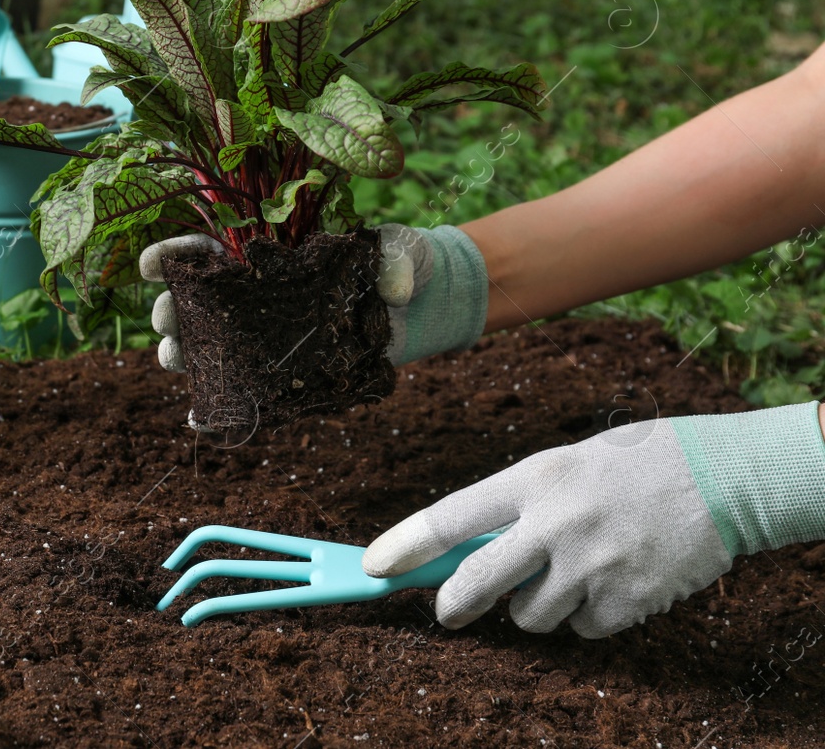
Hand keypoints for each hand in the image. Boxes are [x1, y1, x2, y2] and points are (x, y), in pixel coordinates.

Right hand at [138, 224, 488, 373]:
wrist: (419, 308)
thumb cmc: (398, 263)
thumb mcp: (401, 251)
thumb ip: (397, 260)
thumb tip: (395, 289)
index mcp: (267, 252)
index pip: (207, 249)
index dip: (173, 254)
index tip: (150, 264)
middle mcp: (255, 293)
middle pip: (193, 301)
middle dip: (169, 309)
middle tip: (164, 319)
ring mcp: (265, 334)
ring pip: (204, 345)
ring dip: (181, 352)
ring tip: (174, 358)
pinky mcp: (282, 371)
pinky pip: (239, 385)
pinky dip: (216, 396)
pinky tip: (200, 407)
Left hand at [362, 402, 824, 637]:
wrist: (718, 477)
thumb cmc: (630, 465)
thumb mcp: (561, 467)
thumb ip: (515, 508)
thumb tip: (462, 557)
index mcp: (534, 479)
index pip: (451, 517)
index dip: (405, 545)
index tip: (374, 566)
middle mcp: (555, 524)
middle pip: (478, 582)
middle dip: (454, 605)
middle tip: (448, 611)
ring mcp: (591, 566)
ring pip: (531, 615)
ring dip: (537, 606)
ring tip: (569, 571)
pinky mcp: (626, 601)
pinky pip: (582, 628)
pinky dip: (587, 615)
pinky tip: (610, 581)